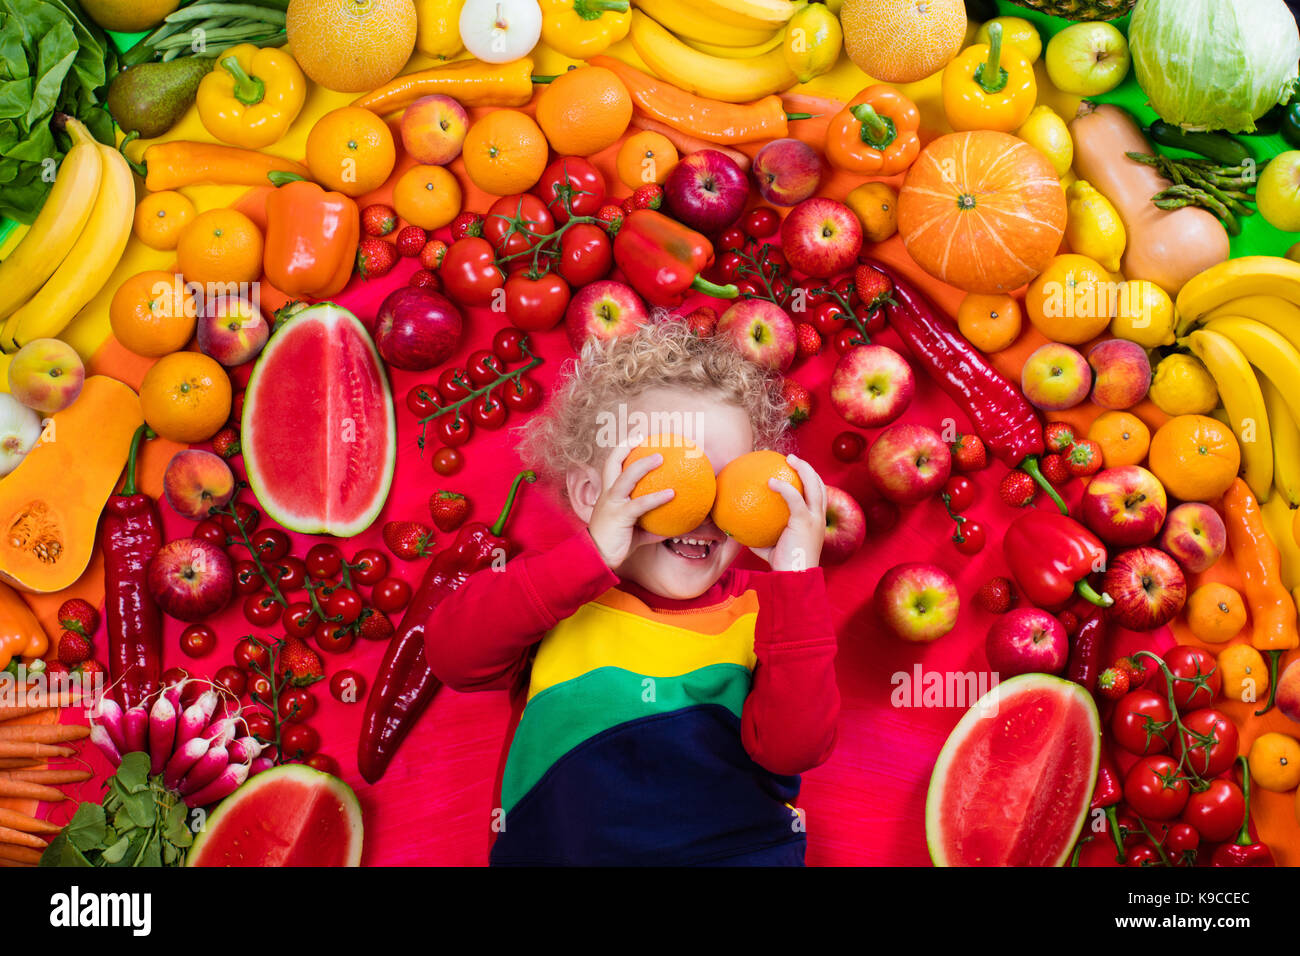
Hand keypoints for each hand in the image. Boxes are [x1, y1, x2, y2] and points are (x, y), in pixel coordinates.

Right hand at [586, 442, 673, 568]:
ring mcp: (612, 504)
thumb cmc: (616, 544)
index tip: (636, 439)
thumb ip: (651, 526)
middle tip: (643, 438)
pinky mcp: (619, 516)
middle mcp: (608, 494)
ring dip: (643, 465)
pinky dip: (657, 497)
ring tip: (661, 457)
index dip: (621, 450)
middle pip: (612, 463)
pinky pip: (640, 504)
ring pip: (626, 477)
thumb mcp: (635, 532)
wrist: (597, 558)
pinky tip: (672, 494)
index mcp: (609, 494)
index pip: (612, 466)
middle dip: (626, 447)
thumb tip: (673, 526)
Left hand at [750, 454, 825, 571]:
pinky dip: (785, 487)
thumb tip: (741, 529)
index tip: (795, 470)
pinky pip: (795, 498)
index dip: (809, 480)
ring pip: (814, 485)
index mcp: (814, 522)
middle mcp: (818, 517)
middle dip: (808, 468)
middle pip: (819, 485)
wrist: (795, 578)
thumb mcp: (771, 548)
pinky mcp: (806, 521)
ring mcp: (815, 518)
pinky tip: (771, 481)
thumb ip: (761, 537)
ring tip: (789, 459)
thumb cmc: (783, 566)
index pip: (817, 495)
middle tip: (791, 459)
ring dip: (803, 469)